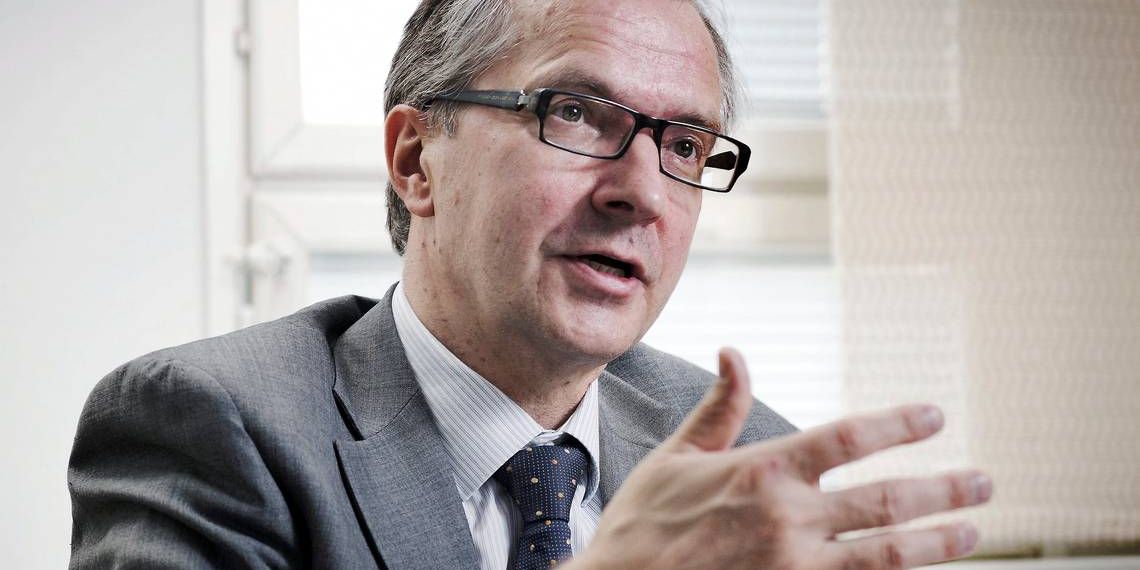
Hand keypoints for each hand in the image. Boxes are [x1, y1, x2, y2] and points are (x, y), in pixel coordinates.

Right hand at [570, 348, 992, 569]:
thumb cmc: (644, 522)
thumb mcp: (678, 455)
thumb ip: (720, 407)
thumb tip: (733, 352)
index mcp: (762, 471)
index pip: (849, 439)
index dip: (898, 425)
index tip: (934, 417)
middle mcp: (787, 519)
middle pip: (886, 502)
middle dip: (943, 491)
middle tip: (983, 484)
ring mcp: (793, 568)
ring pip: (885, 555)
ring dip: (936, 543)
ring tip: (972, 532)